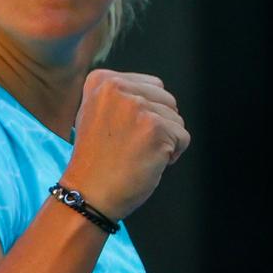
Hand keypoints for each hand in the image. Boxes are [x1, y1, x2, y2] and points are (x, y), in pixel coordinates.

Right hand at [61, 70, 189, 221]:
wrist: (88, 192)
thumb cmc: (95, 159)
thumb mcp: (94, 113)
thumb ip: (121, 95)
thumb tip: (155, 90)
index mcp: (101, 80)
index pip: (152, 85)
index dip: (144, 112)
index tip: (119, 130)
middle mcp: (117, 88)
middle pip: (167, 99)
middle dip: (158, 123)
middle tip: (129, 144)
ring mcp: (137, 107)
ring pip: (177, 119)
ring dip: (164, 140)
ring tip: (136, 153)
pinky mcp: (155, 128)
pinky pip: (183, 137)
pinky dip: (172, 154)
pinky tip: (146, 162)